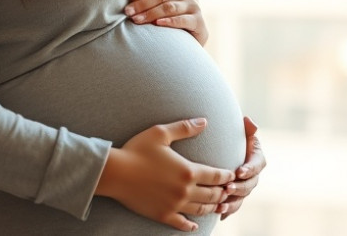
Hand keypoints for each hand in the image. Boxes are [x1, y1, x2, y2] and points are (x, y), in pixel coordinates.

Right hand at [95, 118, 236, 231]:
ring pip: (201, 209)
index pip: (216, 176)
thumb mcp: (161, 133)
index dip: (226, 176)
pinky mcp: (162, 215)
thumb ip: (184, 128)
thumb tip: (204, 121)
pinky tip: (195, 225)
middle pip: (213, 195)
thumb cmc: (136, 149)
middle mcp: (185, 190)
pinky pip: (182, 223)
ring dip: (212, 207)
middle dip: (223, 192)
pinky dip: (191, 225)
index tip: (231, 174)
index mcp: (188, 171)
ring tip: (217, 205)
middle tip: (228, 190)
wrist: (115, 172)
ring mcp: (174, 205)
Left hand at [124, 0, 209, 45]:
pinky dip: (169, 22)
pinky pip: (182, 20)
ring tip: (136, 20)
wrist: (193, 32)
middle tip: (128, 12)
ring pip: (169, 8)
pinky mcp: (198, 21)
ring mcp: (194, 6)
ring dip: (151, 14)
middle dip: (142, 4)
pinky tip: (157, 23)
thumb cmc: (173, 12)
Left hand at [219, 116, 265, 219]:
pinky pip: (234, 205)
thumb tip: (249, 122)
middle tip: (227, 188)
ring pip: (242, 198)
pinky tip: (219, 213)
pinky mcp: (236, 196)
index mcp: (256, 159)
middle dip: (239, 187)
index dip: (249, 169)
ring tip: (220, 204)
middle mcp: (253, 175)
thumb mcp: (242, 132)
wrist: (225, 150)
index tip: (239, 171)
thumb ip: (247, 127)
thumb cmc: (234, 139)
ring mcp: (245, 187)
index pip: (257, 165)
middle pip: (250, 184)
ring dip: (232, 202)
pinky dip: (227, 210)